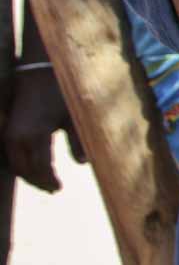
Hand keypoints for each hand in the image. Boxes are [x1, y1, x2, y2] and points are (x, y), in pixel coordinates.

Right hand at [5, 70, 85, 193]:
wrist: (37, 74)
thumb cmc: (60, 94)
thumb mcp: (73, 115)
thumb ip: (78, 140)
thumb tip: (84, 163)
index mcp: (37, 134)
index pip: (40, 168)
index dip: (49, 181)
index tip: (58, 188)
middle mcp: (18, 137)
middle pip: (25, 170)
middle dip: (38, 182)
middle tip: (53, 189)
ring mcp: (9, 134)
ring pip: (15, 165)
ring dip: (28, 176)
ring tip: (45, 183)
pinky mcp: (7, 131)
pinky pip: (10, 156)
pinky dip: (21, 165)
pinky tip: (34, 169)